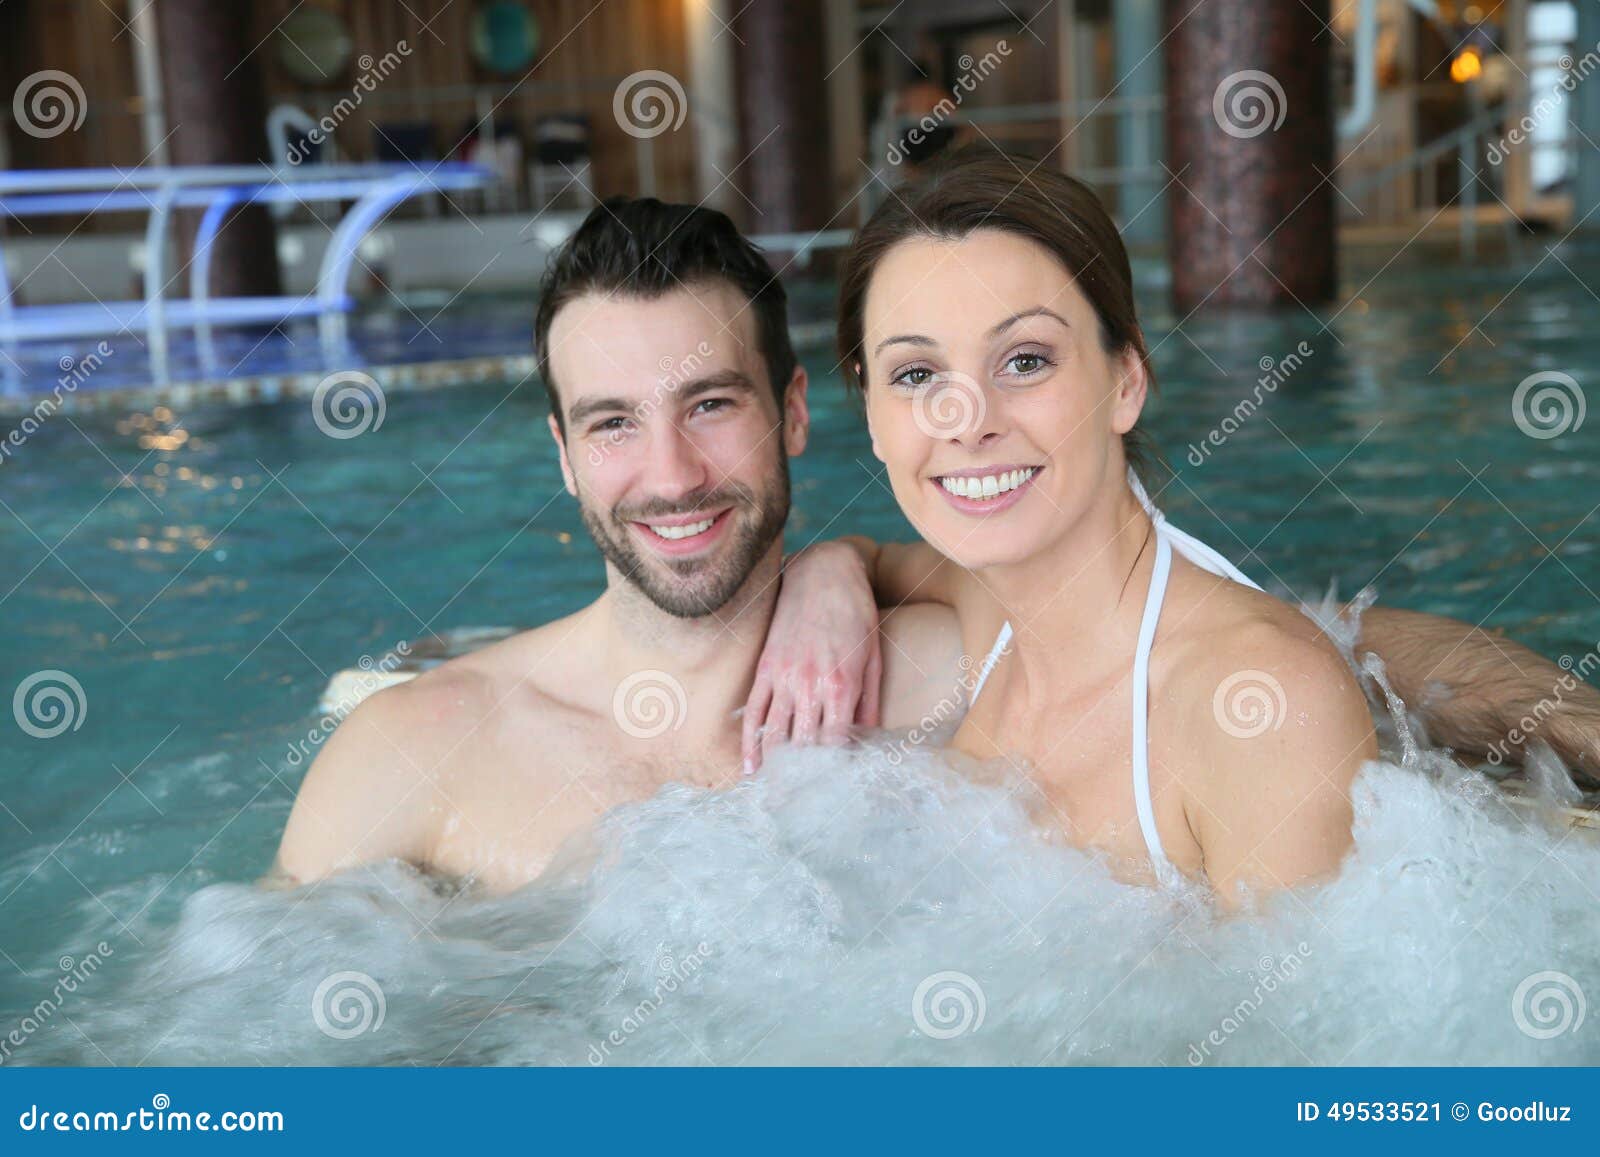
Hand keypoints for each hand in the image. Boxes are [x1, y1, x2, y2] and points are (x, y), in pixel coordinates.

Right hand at [741, 542, 881, 773]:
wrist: (824, 572)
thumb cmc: (856, 614)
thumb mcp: (873, 658)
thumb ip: (869, 702)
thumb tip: (868, 740)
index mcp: (842, 685)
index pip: (835, 742)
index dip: (833, 770)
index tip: (832, 791)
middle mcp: (810, 685)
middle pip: (803, 744)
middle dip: (803, 777)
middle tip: (801, 806)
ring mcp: (784, 676)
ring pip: (775, 733)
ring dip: (774, 767)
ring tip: (775, 794)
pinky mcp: (766, 667)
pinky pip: (754, 710)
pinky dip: (751, 741)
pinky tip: (751, 765)